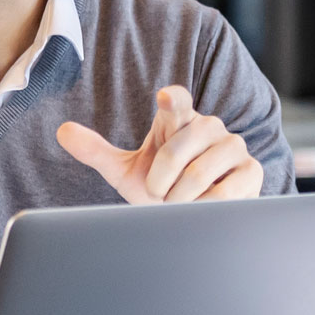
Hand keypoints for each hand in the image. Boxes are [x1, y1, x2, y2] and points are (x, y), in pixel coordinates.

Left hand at [56, 85, 262, 203]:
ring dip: (180, 199)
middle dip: (160, 182)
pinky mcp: (252, 172)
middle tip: (161, 193)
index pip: (177, 101)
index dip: (172, 99)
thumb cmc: (160, 188)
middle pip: (177, 150)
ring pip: (197, 174)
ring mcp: (233, 147)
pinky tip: (205, 208)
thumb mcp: (126, 171)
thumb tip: (62, 131)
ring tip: (181, 201)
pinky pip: (225, 193)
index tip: (164, 97)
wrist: (192, 217)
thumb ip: (96, 151)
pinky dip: (206, 208)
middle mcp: (209, 127)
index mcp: (178, 119)